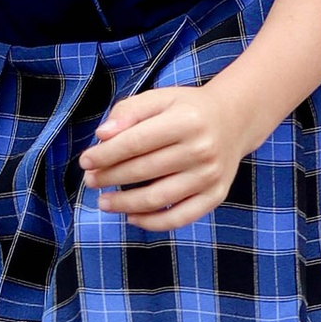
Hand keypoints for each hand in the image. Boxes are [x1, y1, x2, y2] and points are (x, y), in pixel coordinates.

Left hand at [80, 81, 249, 230]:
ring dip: (124, 204)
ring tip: (103, 202)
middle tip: (91, 180)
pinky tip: (131, 217)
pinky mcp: (215, 195)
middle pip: (143, 170)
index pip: (135, 142)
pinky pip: (179, 217)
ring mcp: (210, 176)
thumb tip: (102, 136)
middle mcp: (201, 150)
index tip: (85, 161)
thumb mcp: (160, 98)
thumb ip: (129, 112)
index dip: (105, 154)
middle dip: (110, 177)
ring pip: (158, 198)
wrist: (235, 120)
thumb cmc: (188, 109)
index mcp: (186, 121)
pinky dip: (152, 222)